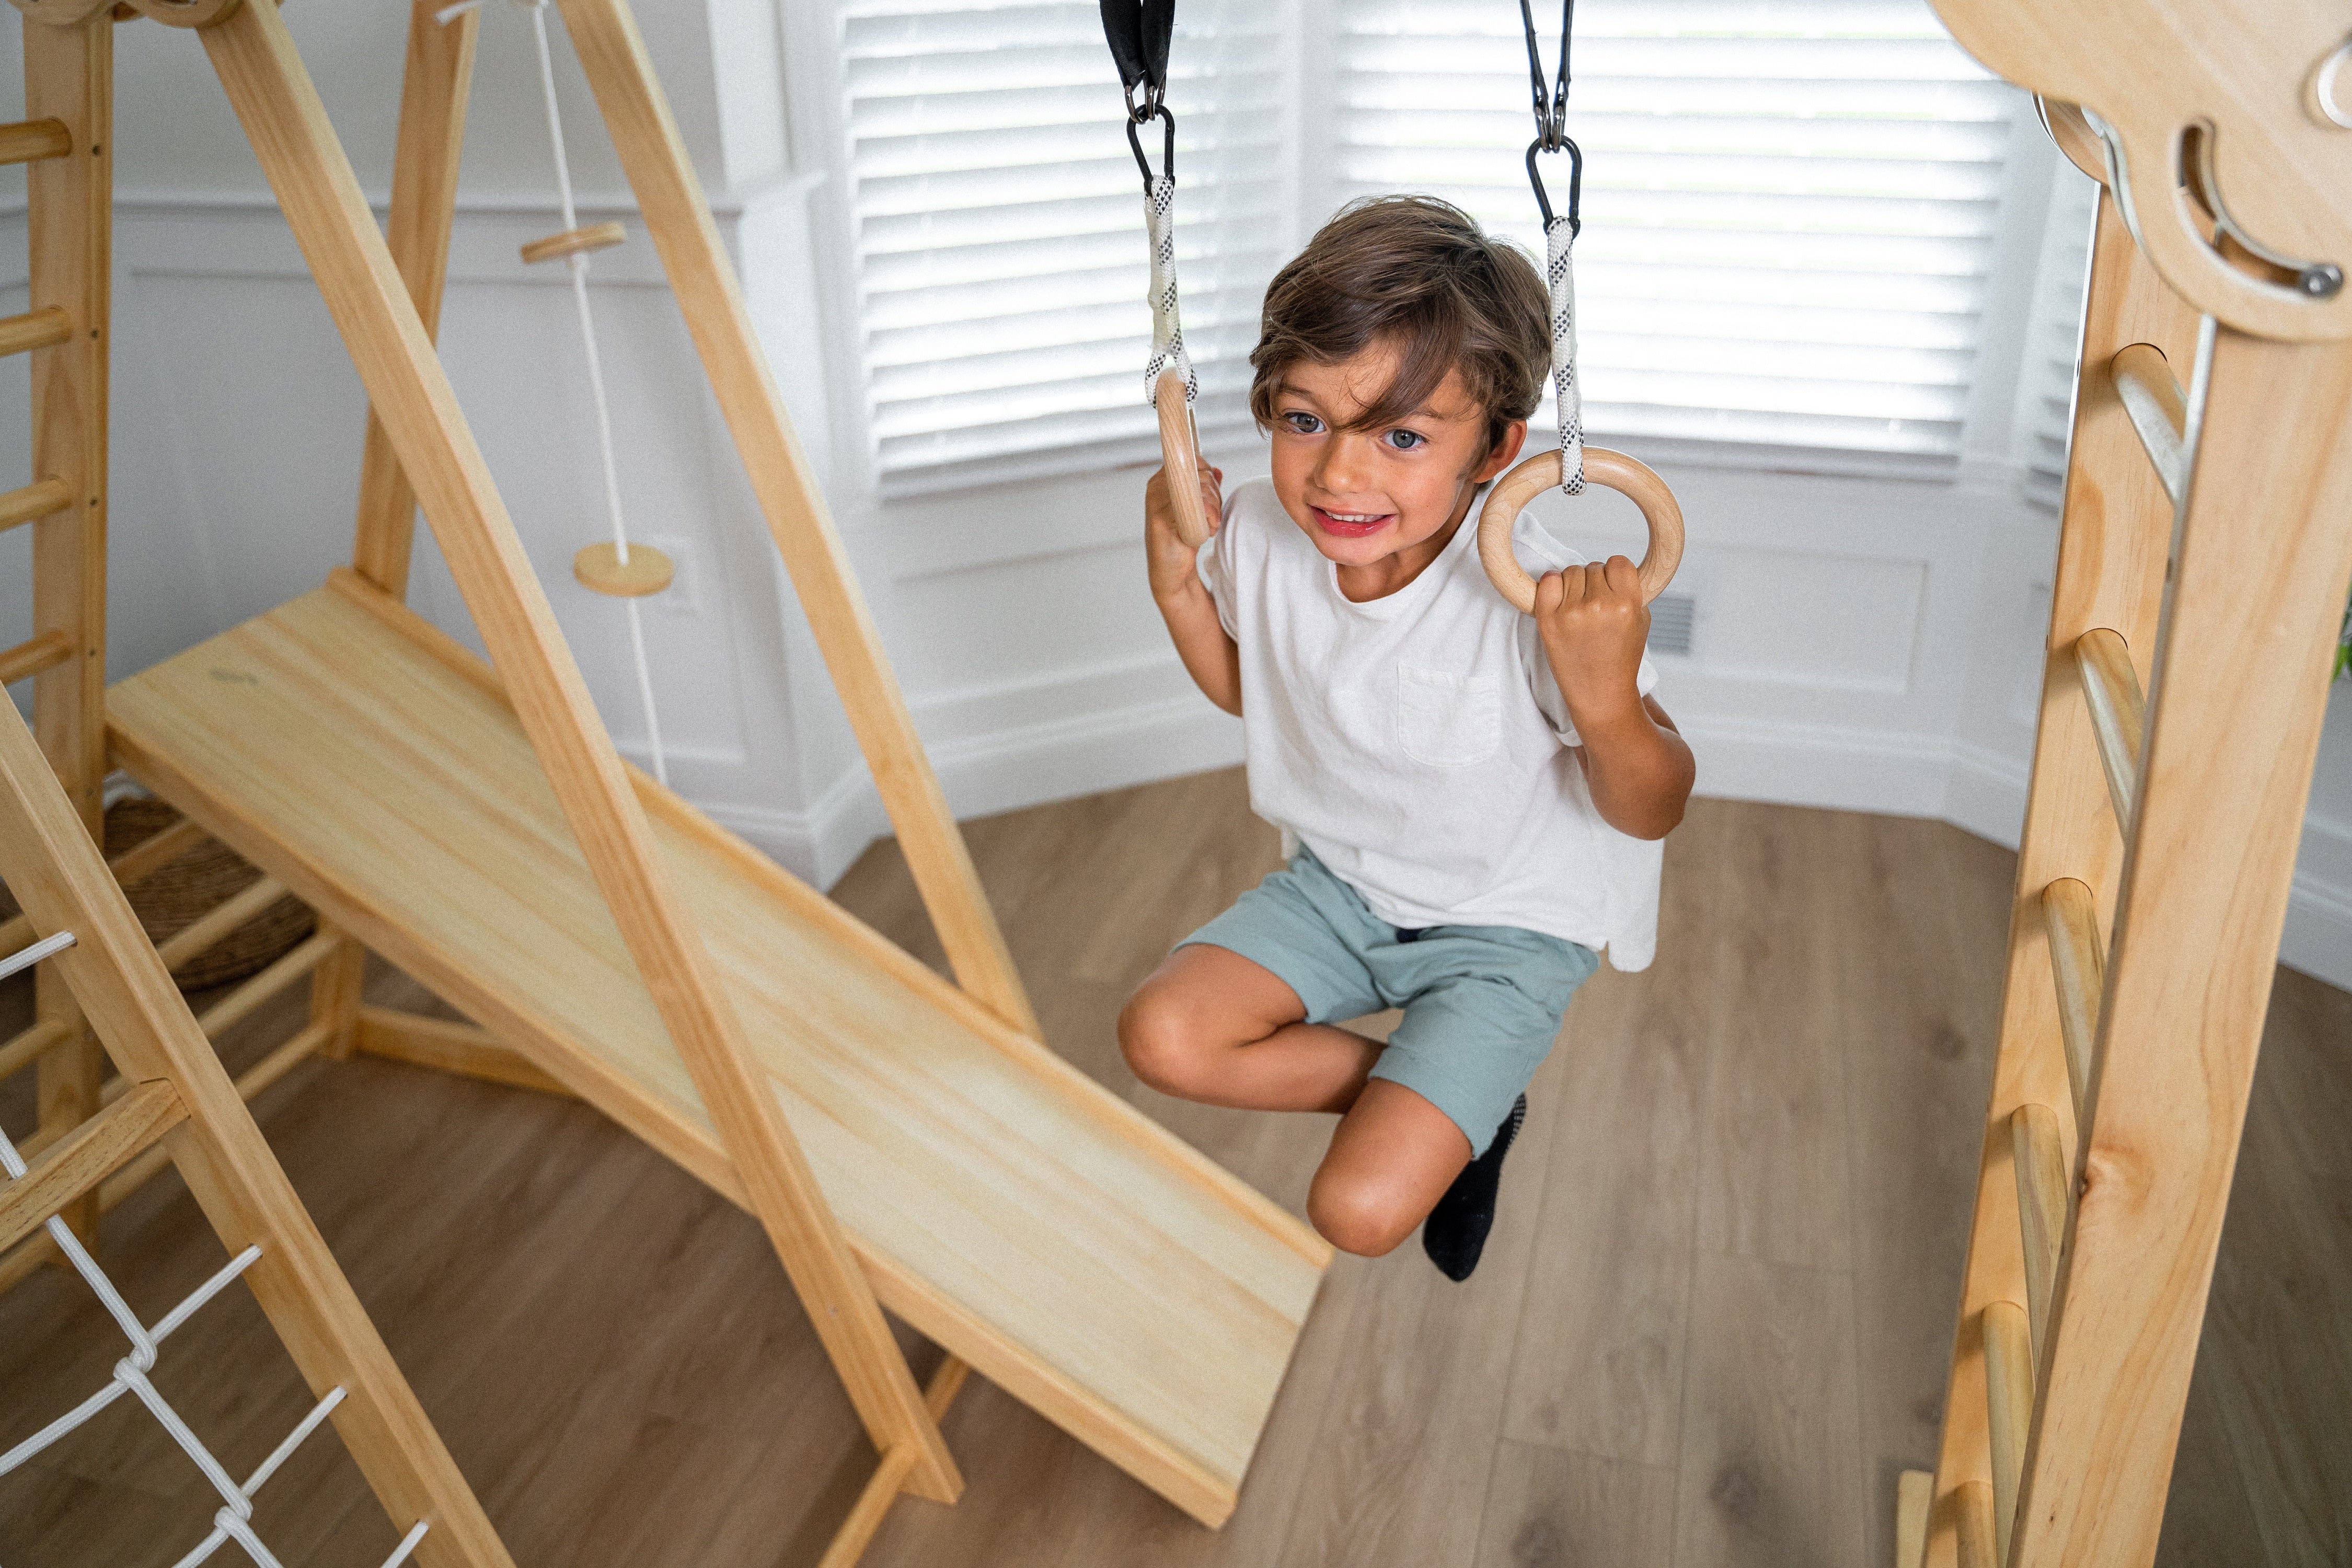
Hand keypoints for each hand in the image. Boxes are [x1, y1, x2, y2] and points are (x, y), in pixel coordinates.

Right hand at [1145, 460, 1222, 603]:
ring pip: (1199, 489)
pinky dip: (1206, 518)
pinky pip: (1191, 506)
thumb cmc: (1183, 538)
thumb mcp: (1198, 508)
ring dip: (1213, 508)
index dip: (1211, 478)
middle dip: (1215, 496)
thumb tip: (1217, 471)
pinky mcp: (1159, 518)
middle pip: (1200, 475)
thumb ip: (1205, 489)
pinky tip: (1206, 532)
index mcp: (1164, 479)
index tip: (1213, 499)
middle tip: (1214, 517)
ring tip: (1209, 526)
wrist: (1172, 571)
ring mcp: (1155, 501)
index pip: (1196, 462)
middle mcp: (1156, 486)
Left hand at [1535, 555, 1647, 729]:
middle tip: (1595, 609)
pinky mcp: (1548, 621)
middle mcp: (1598, 605)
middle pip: (1592, 567)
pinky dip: (1552, 585)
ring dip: (1574, 586)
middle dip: (1594, 583)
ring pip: (1570, 572)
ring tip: (1580, 612)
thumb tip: (1609, 566)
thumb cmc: (1621, 656)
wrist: (1600, 693)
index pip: (1619, 562)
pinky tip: (1559, 602)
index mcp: (1626, 604)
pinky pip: (1547, 580)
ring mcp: (1571, 613)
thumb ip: (1629, 590)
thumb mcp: (1640, 621)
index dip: (1615, 574)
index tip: (1613, 589)